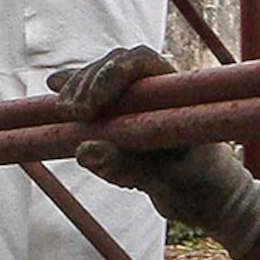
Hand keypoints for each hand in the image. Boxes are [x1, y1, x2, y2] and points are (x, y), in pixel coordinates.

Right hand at [54, 47, 259, 256]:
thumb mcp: (163, 178)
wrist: (204, 197)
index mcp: (176, 91)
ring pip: (101, 78)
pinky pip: (96, 96)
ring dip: (78, 89)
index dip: (110, 74)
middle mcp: (156, 88)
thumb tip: (83, 151)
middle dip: (87, 83)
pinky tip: (54, 86)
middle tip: (71, 113)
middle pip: (115, 65)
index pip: (141, 62)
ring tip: (62, 111)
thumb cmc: (196, 182)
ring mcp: (138, 100)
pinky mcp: (121, 115)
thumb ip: (125, 165)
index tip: (90, 104)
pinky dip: (76, 91)